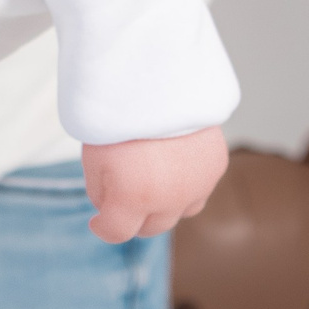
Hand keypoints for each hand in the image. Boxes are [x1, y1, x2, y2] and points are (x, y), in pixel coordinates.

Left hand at [82, 126, 228, 241]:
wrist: (158, 76)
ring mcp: (197, 185)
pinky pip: (200, 189)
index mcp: (134, 199)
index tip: (97, 220)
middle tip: (123, 199)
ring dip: (164, 206)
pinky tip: (172, 164)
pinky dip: (186, 185)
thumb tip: (111, 209)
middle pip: (150, 227)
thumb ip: (101, 192)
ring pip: (180, 212)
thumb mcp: (93, 156)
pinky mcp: (215, 168)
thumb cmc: (119, 114)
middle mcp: (170, 200)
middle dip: (134, 218)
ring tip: (151, 181)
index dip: (103, 227)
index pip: (116, 232)